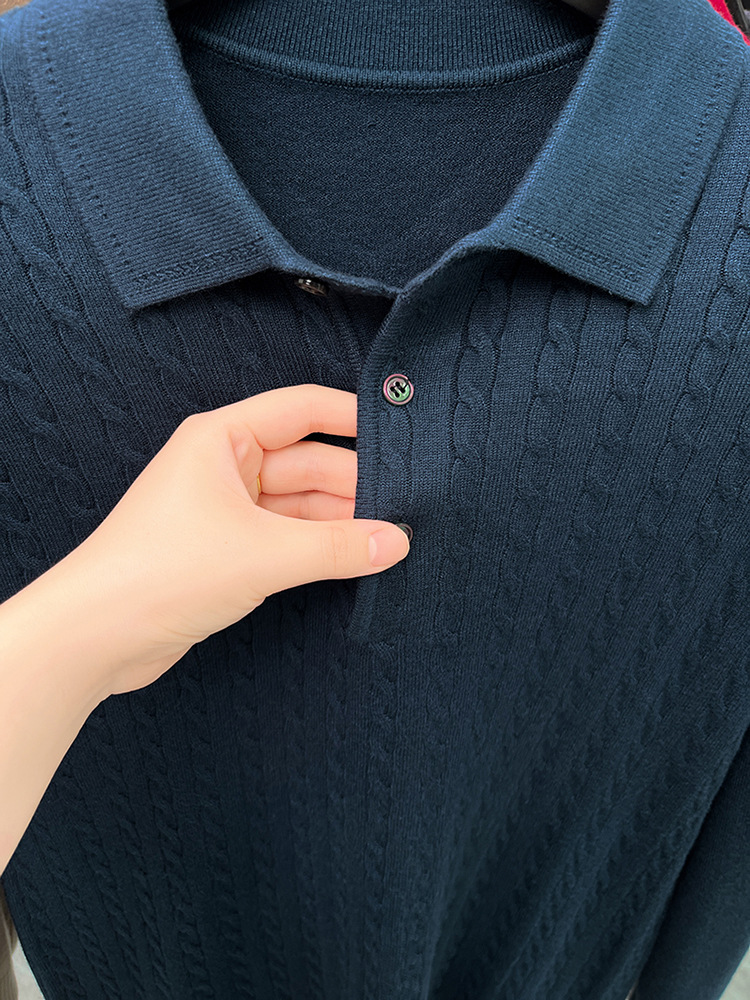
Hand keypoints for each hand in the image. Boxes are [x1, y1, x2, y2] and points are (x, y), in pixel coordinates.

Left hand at [67, 383, 409, 696]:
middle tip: (408, 506)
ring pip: (300, 503)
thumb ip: (337, 547)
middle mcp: (223, 466)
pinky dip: (319, 546)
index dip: (353, 417)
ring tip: (391, 536)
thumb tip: (395, 541)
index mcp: (221, 438)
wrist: (94, 637)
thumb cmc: (160, 573)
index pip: (302, 409)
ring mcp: (225, 509)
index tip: (401, 432)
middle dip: (355, 483)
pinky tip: (356, 557)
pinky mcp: (226, 550)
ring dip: (341, 521)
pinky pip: (286, 536)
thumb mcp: (263, 554)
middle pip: (307, 461)